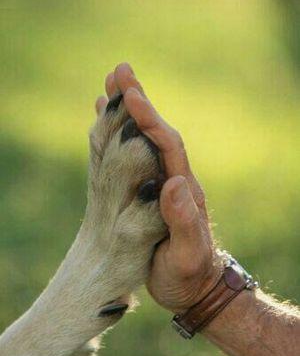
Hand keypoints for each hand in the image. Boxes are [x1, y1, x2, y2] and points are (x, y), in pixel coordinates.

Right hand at [102, 63, 222, 313]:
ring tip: (112, 87)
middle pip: (155, 132)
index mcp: (182, 189)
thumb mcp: (188, 254)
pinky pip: (133, 158)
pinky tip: (110, 126)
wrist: (192, 285)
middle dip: (138, 102)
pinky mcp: (149, 193)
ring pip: (143, 141)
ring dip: (128, 113)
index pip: (167, 145)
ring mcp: (160, 184)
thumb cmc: (189, 274)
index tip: (133, 95)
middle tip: (119, 70)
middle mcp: (172, 179)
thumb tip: (175, 182)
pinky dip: (120, 138)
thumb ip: (183, 221)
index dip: (149, 120)